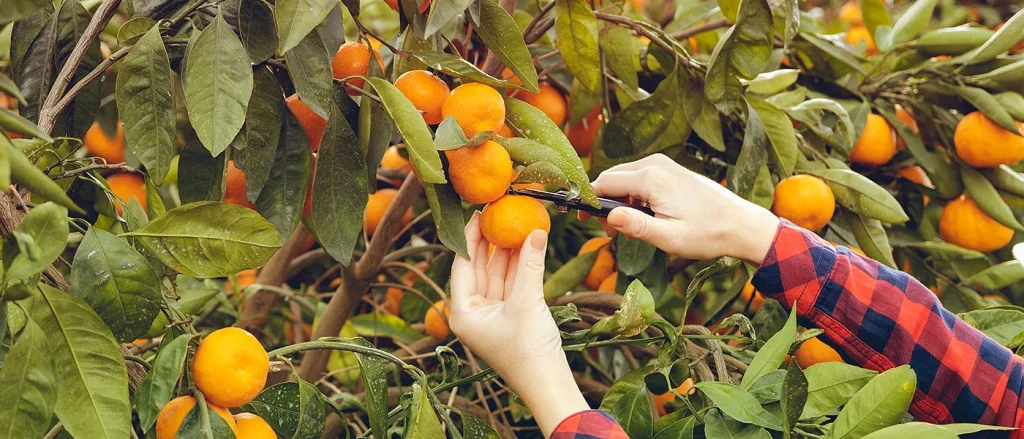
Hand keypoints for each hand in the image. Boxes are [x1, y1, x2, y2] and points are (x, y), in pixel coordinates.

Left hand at [449, 213, 588, 436]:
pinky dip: (519, 266)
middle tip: (497, 211)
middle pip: (478, 267)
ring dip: (508, 251)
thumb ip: (530, 265)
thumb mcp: (527, 302)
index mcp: (462, 312)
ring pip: (497, 274)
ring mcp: (491, 314)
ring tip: (516, 221)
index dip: (471, 236)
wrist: (548, 384)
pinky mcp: (510, 316)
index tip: (479, 212)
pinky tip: (528, 244)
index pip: (462, 264)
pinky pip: (511, 284)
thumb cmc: (529, 351)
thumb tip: (536, 231)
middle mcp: (472, 312)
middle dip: (489, 240)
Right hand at [583, 154, 779, 264]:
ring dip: (619, 201)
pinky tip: (643, 217)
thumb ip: (636, 226)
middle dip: (604, 204)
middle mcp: (654, 164)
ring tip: (629, 229)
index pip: (603, 183)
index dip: (589, 202)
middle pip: (612, 179)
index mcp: (650, 178)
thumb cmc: (708, 233)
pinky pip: (639, 179)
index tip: (584, 222)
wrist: (741, 224)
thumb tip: (608, 216)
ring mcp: (663, 165)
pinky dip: (633, 196)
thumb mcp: (669, 238)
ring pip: (624, 179)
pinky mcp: (670, 170)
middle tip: (611, 233)